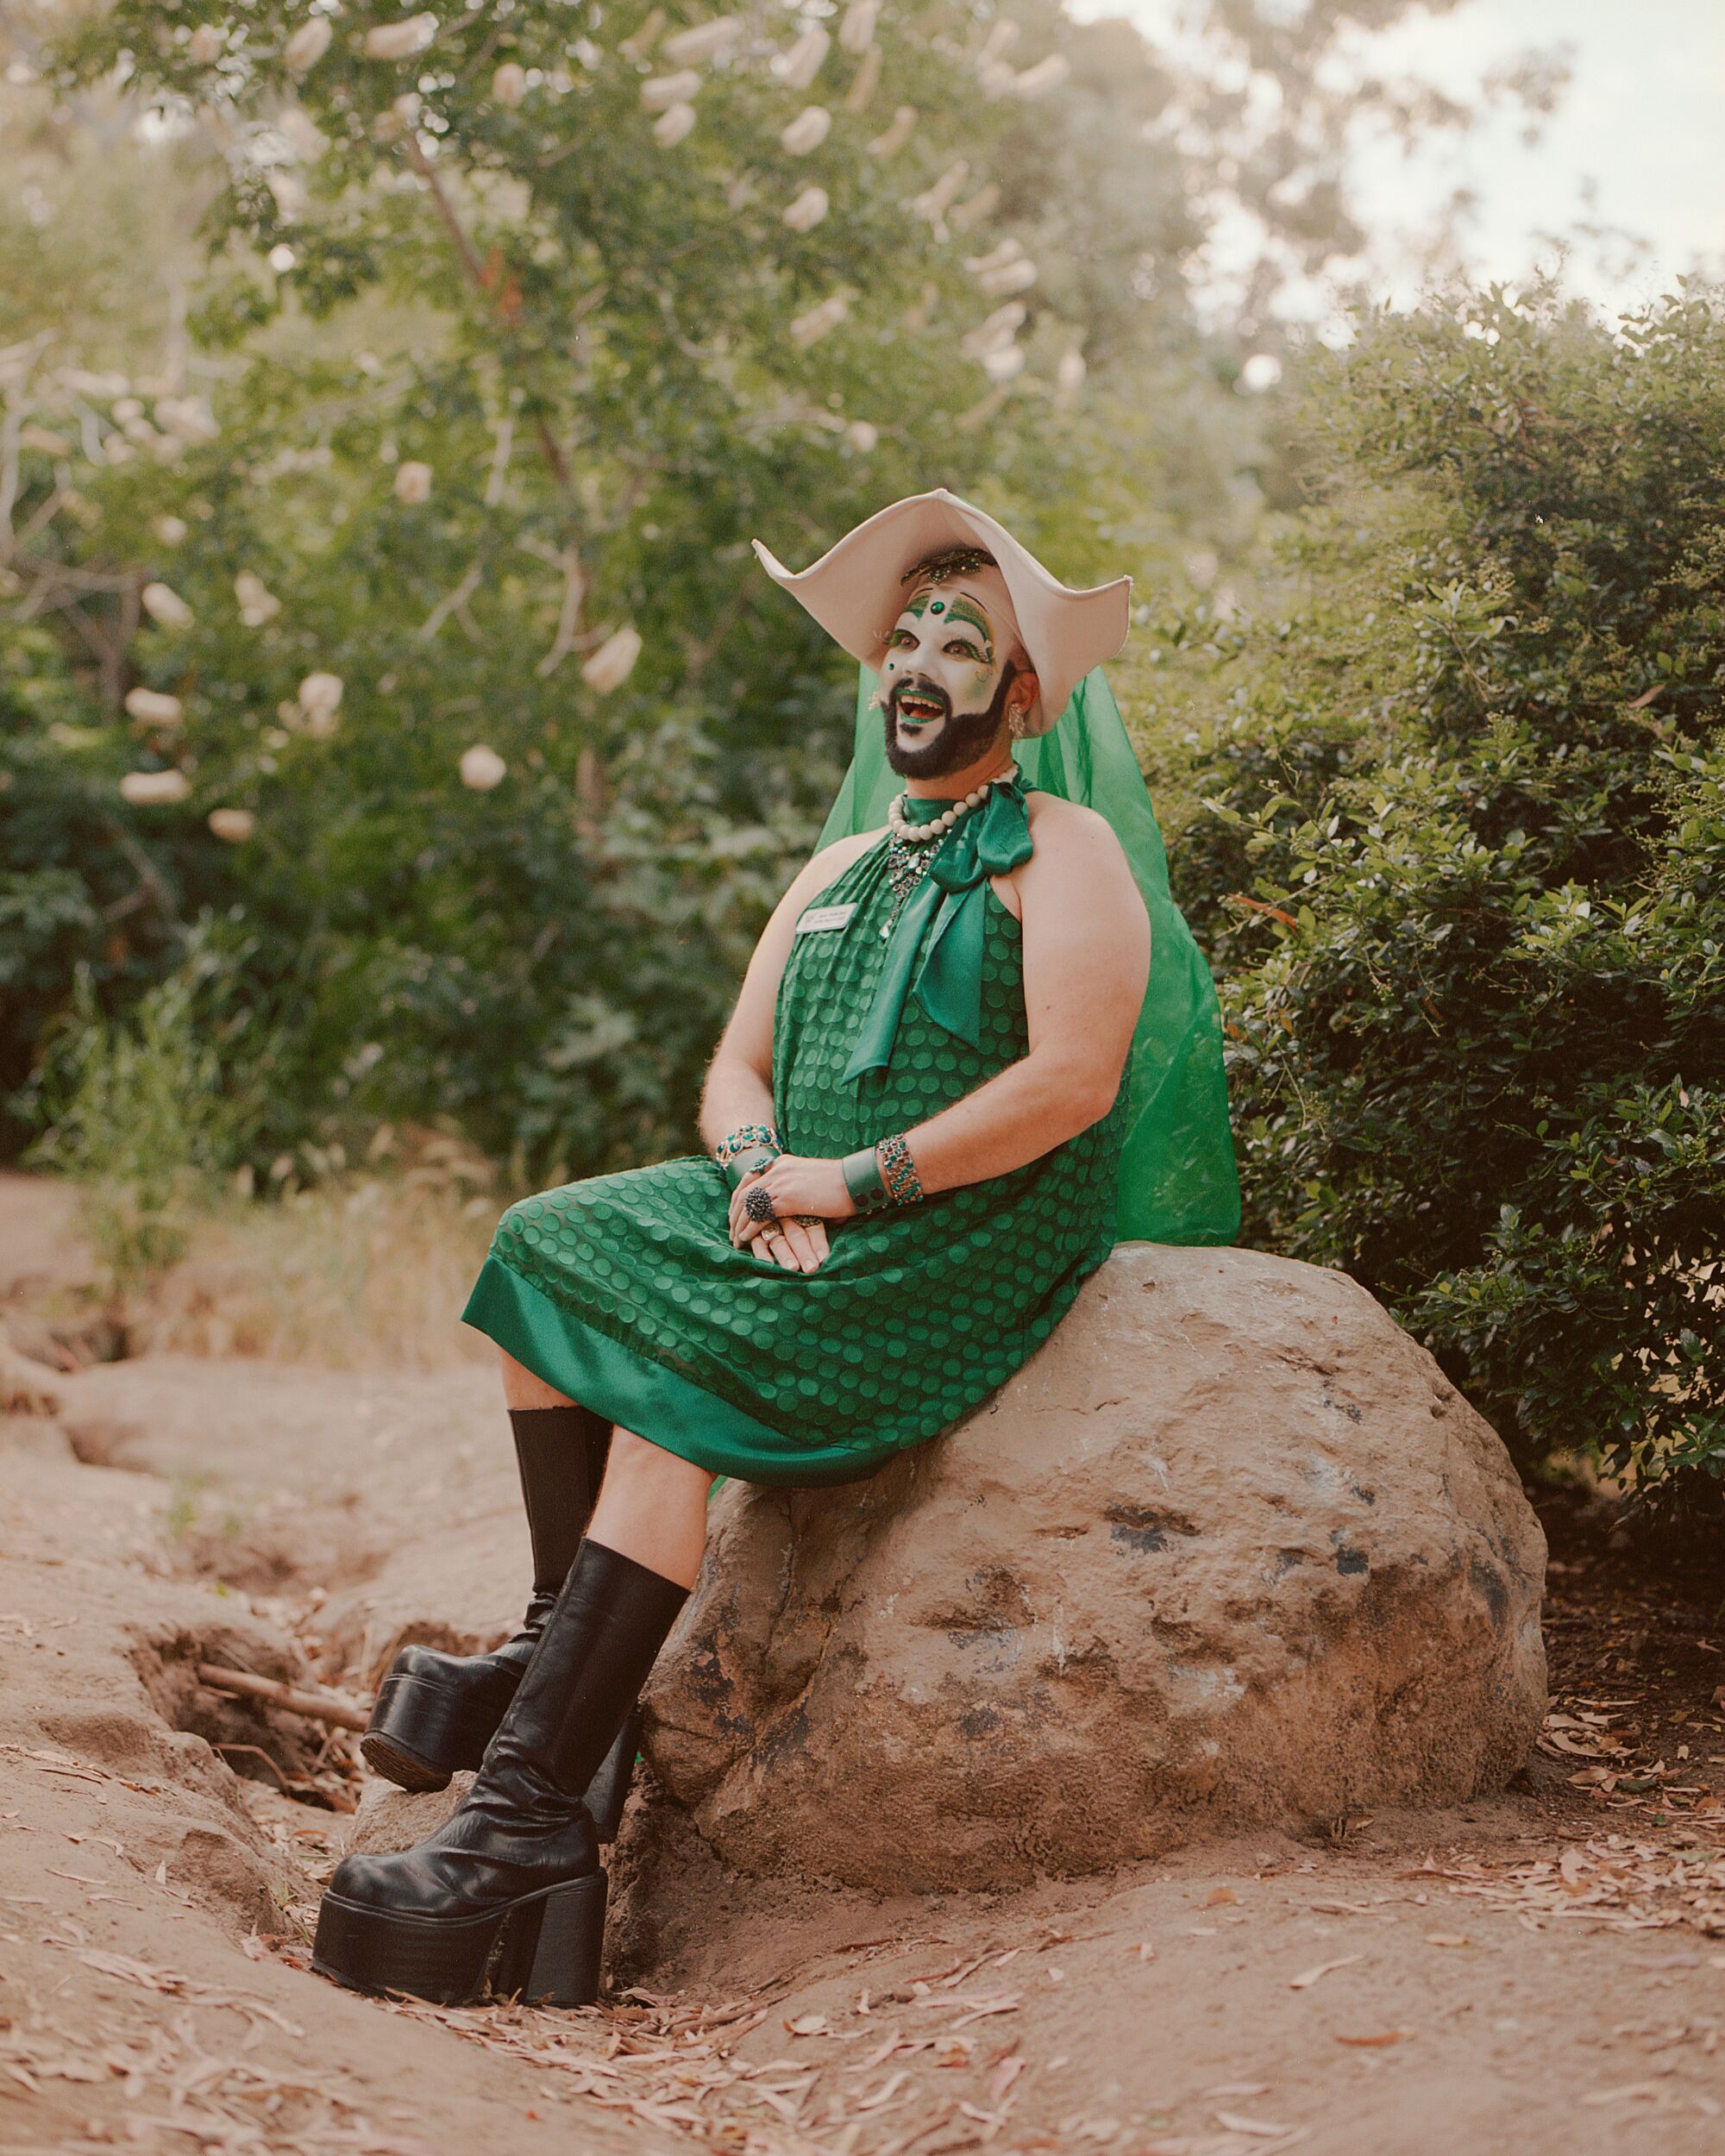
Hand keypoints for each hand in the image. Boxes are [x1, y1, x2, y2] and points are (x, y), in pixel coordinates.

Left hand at [728, 1154, 854, 1272]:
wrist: (857, 1179)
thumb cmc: (843, 1184)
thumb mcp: (812, 1180)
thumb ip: (796, 1188)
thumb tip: (792, 1206)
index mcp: (782, 1163)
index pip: (750, 1179)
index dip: (739, 1199)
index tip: (735, 1214)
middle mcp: (777, 1170)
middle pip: (743, 1192)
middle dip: (734, 1213)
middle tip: (732, 1230)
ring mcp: (780, 1183)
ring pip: (747, 1205)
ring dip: (738, 1224)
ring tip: (736, 1240)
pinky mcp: (786, 1199)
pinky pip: (758, 1216)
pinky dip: (749, 1229)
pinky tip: (746, 1239)